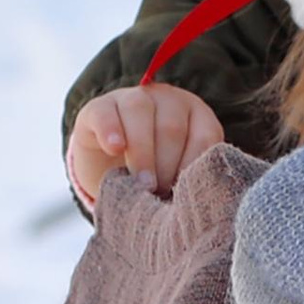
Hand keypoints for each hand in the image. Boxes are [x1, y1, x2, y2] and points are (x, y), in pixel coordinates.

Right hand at [68, 83, 224, 209]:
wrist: (110, 170)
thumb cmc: (155, 177)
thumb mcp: (177, 176)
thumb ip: (189, 180)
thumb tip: (194, 205)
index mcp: (197, 115)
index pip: (204, 137)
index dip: (194, 168)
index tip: (184, 196)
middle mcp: (169, 100)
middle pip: (172, 127)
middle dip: (167, 166)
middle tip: (159, 194)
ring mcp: (132, 99)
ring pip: (140, 112)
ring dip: (143, 153)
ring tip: (141, 184)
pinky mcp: (99, 107)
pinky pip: (106, 113)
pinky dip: (111, 130)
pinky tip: (115, 149)